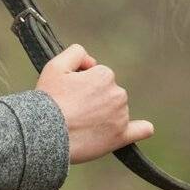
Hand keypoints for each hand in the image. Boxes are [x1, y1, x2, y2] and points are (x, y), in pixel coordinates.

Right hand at [37, 43, 153, 163]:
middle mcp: (118, 93)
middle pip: (108, 92)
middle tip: (73, 109)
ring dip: (104, 113)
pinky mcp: (121, 137)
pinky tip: (142, 128)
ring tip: (81, 123)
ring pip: (116, 109)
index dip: (82, 82)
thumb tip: (91, 61)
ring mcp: (121, 116)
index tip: (69, 92)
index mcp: (105, 75)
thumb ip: (76, 53)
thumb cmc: (49, 99)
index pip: (97, 75)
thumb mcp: (55, 65)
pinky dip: (141, 129)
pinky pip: (141, 130)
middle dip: (94, 97)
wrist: (48, 134)